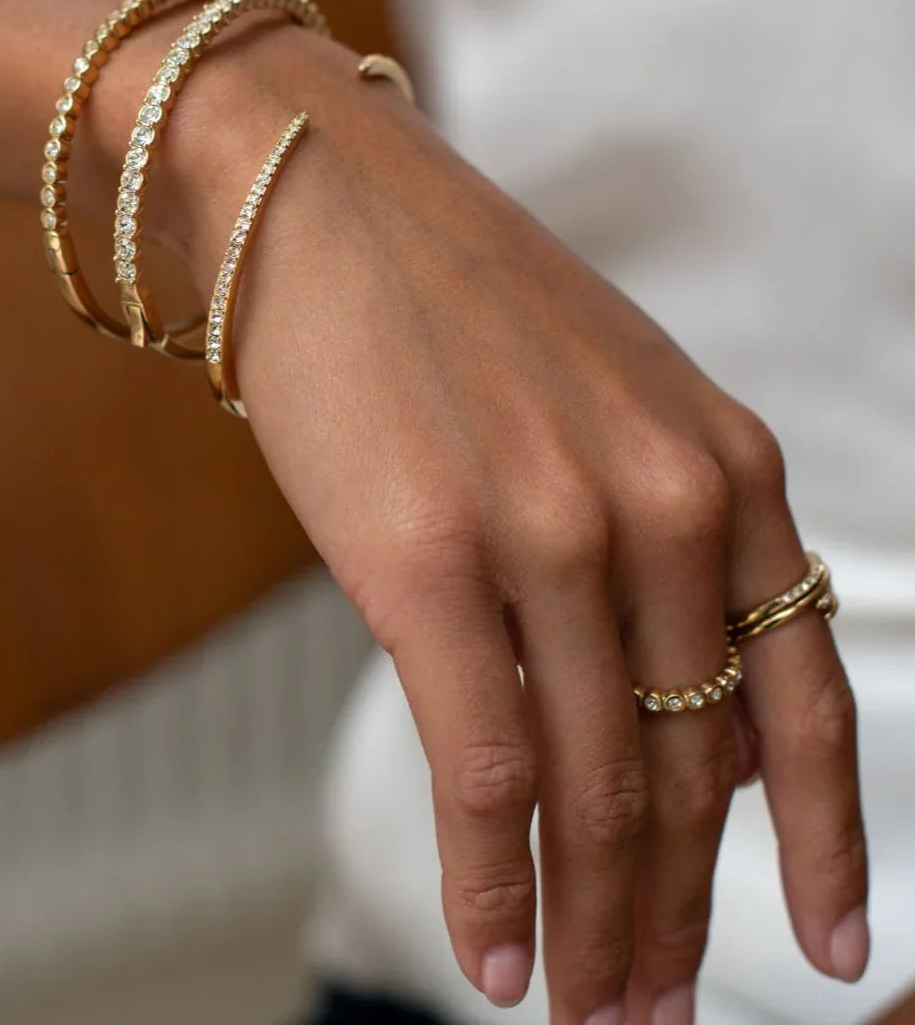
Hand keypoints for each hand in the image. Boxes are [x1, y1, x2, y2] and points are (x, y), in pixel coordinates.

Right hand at [162, 27, 867, 1024]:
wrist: (315, 197)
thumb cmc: (445, 303)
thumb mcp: (604, 402)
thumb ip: (662, 547)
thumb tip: (690, 718)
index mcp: (722, 464)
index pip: (804, 698)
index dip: (825, 841)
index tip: (826, 947)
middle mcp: (662, 503)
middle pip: (695, 767)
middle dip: (678, 912)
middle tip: (647, 1011)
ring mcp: (550, 532)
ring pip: (597, 787)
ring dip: (590, 921)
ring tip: (578, 1008)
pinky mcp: (427, 560)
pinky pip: (483, 765)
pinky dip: (487, 878)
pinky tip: (487, 953)